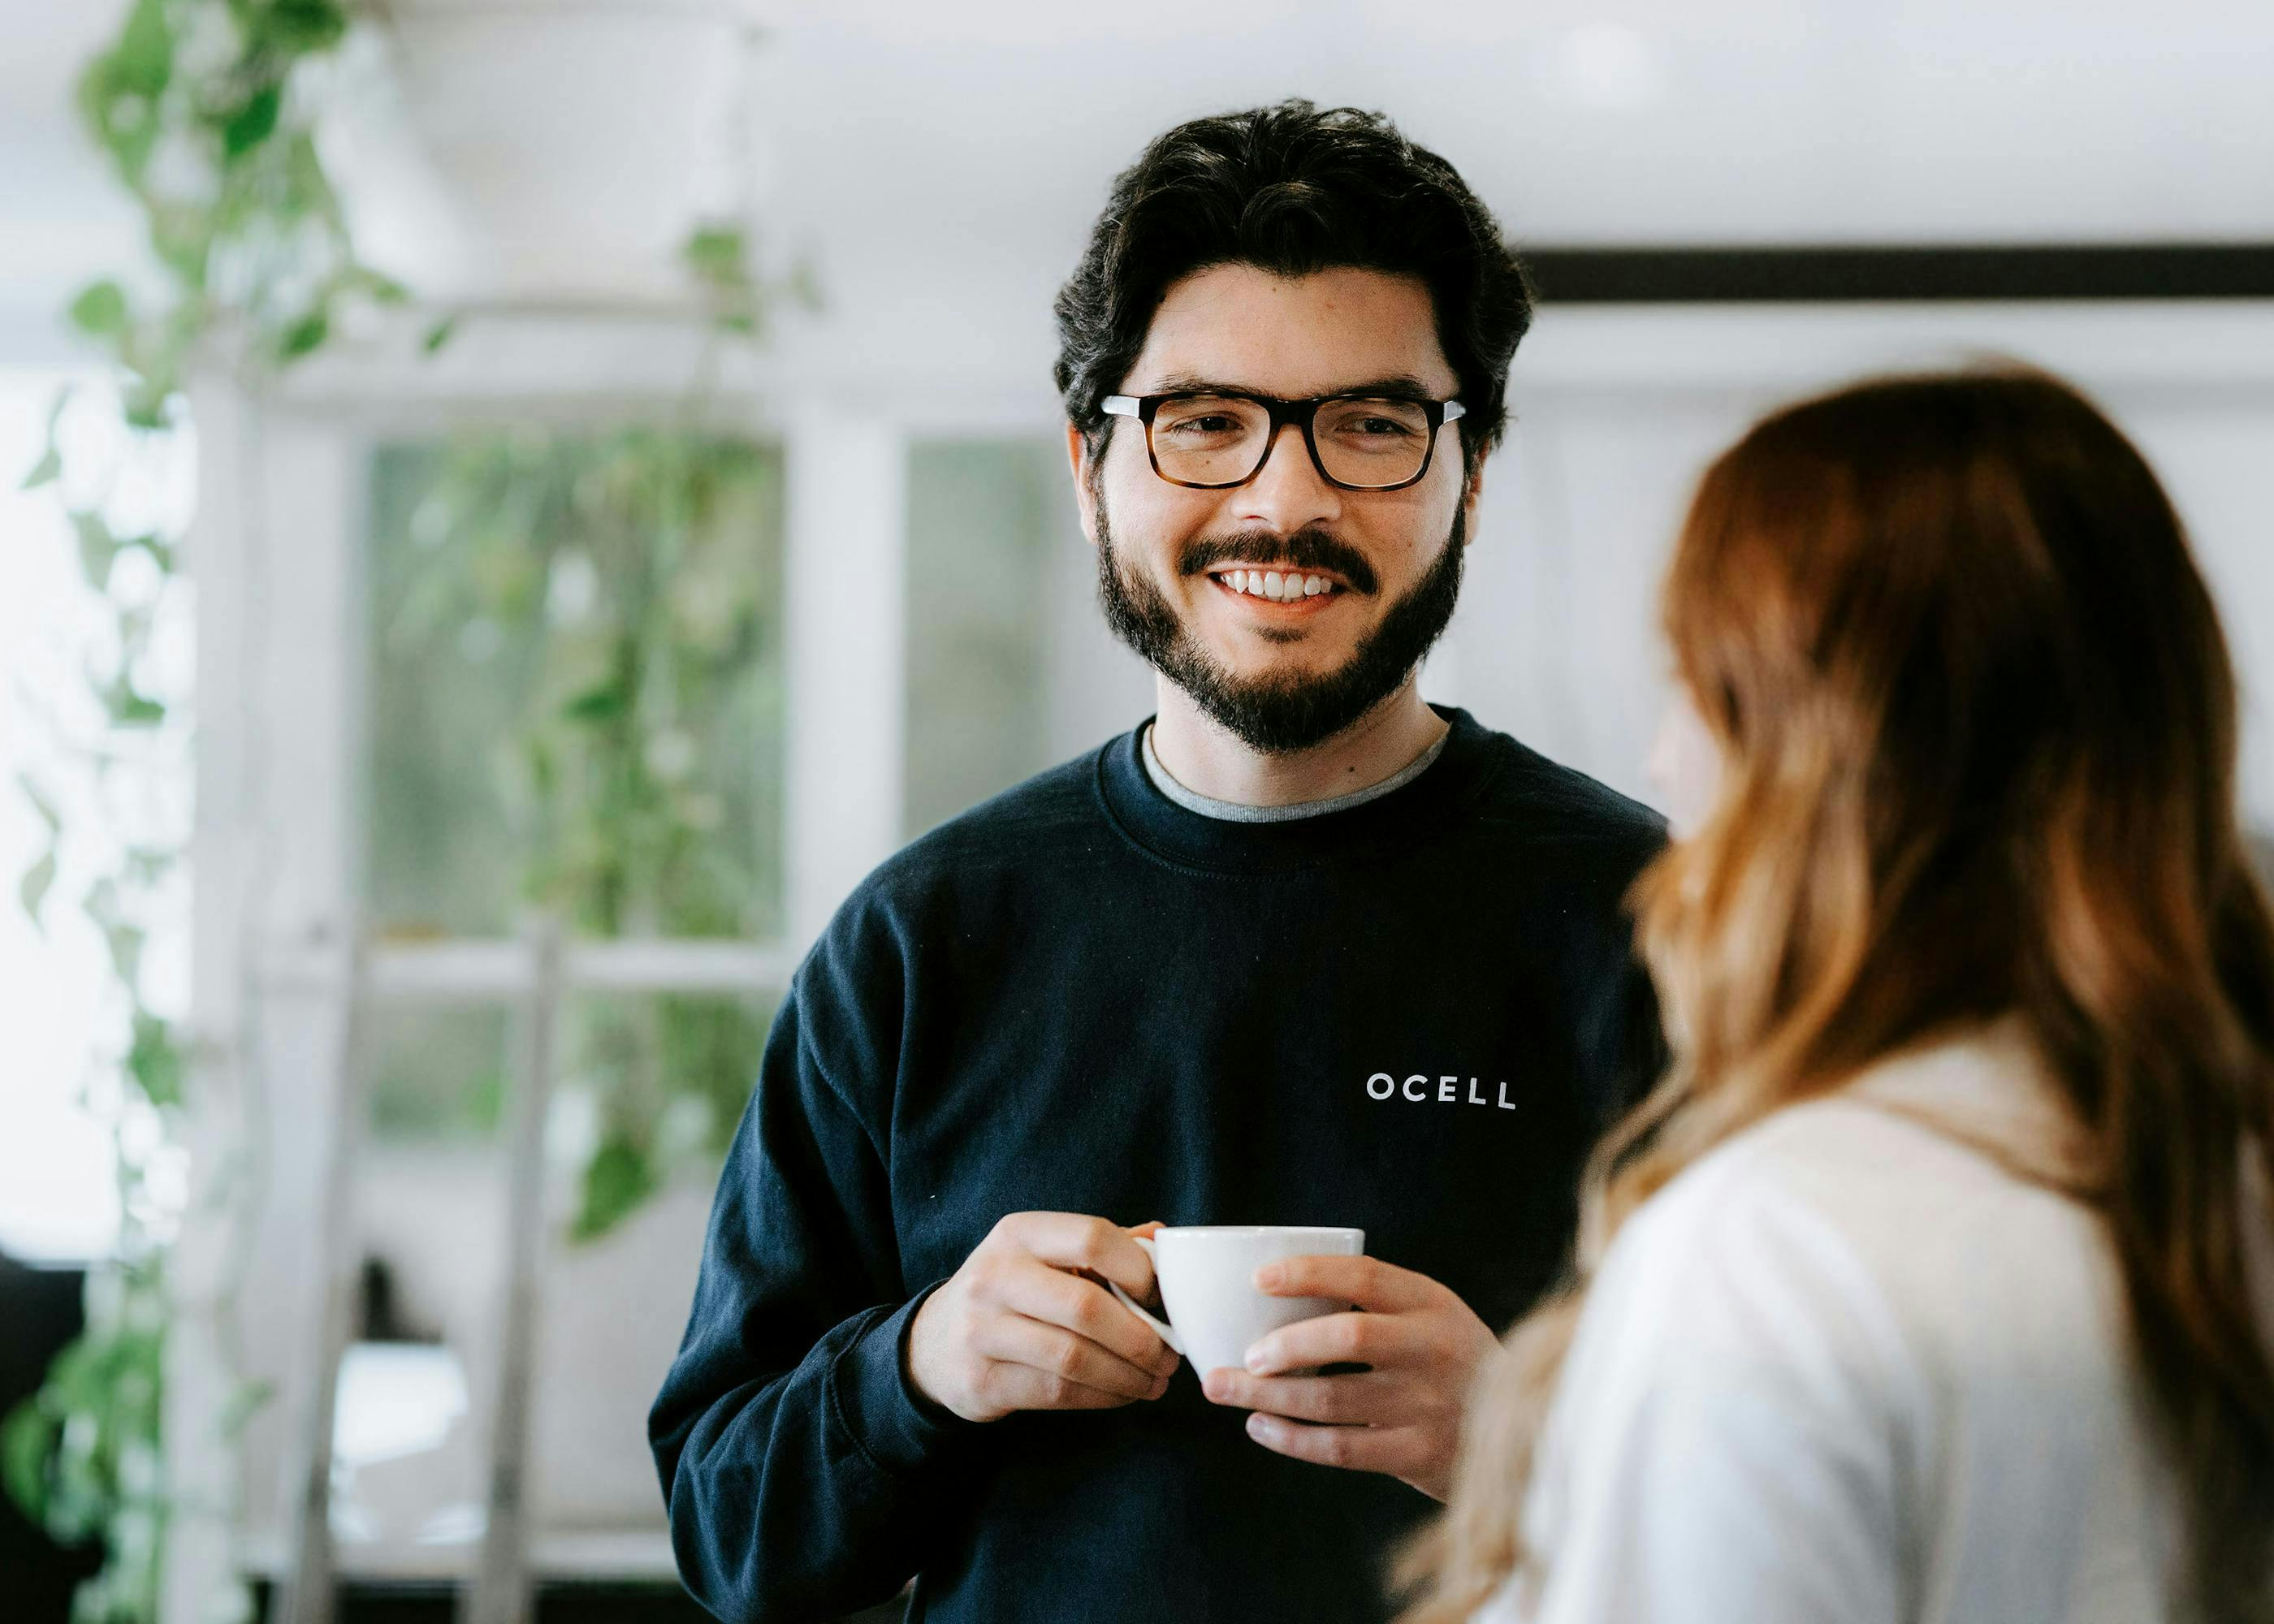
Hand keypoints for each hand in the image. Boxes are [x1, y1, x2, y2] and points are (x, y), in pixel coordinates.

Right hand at [907, 1213, 1178, 1422]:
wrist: (935, 1343)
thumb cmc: (1010, 1292)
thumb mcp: (1042, 1255)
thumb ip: (1101, 1247)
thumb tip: (1163, 1239)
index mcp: (1019, 1234)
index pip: (1092, 1237)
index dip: (1138, 1269)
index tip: (1159, 1297)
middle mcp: (995, 1275)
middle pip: (1086, 1307)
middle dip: (1141, 1338)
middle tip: (1168, 1356)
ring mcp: (982, 1330)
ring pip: (1075, 1357)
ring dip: (1127, 1375)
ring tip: (1154, 1381)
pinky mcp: (982, 1380)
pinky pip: (1058, 1393)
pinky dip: (1103, 1397)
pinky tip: (1122, 1394)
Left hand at [1199, 1255, 1502, 1501]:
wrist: (1526, 1432)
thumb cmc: (1450, 1363)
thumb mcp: (1431, 1317)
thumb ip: (1375, 1305)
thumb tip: (1272, 1296)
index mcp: (1431, 1302)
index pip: (1363, 1275)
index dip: (1307, 1273)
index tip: (1258, 1279)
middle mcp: (1432, 1347)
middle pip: (1346, 1337)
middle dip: (1282, 1346)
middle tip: (1240, 1357)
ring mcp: (1427, 1403)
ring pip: (1331, 1398)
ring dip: (1268, 1397)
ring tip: (1225, 1390)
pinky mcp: (1419, 1453)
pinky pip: (1339, 1448)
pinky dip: (1291, 1439)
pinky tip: (1261, 1428)